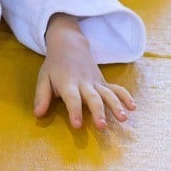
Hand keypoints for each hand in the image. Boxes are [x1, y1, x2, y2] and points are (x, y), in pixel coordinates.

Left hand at [34, 13, 136, 128]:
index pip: (71, 98)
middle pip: (92, 98)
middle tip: (101, 126)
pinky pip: (116, 88)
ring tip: (123, 118)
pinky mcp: (103, 81)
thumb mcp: (43, 77)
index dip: (74, 111)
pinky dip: (125, 96)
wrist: (69, 44)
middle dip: (98, 112)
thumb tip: (37, 114)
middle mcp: (83, 83)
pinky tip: (133, 107)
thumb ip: (41, 96)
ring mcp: (95, 82)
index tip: (78, 125)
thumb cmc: (54, 65)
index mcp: (67, 83)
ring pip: (108, 93)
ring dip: (116, 105)